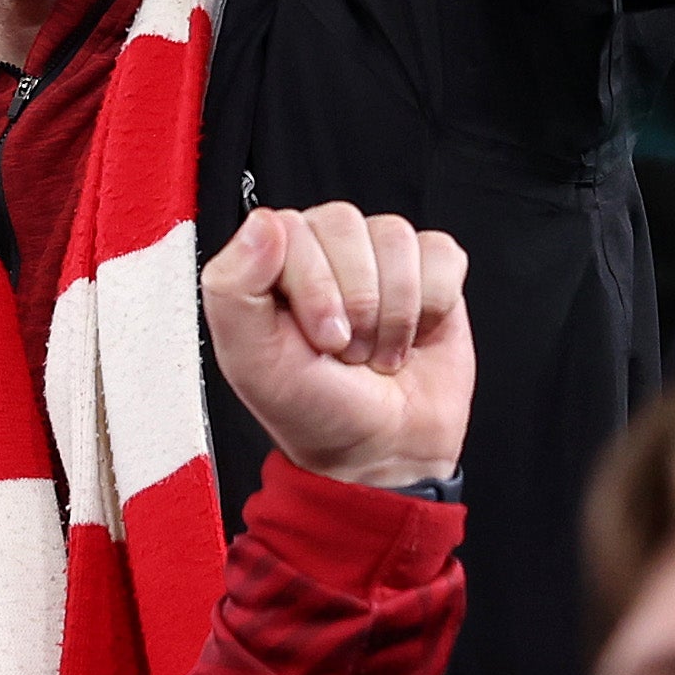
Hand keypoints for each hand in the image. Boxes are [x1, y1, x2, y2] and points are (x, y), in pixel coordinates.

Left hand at [201, 202, 472, 493]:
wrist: (380, 451)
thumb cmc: (312, 410)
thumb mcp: (251, 361)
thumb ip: (233, 288)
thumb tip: (262, 223)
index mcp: (273, 261)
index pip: (292, 227)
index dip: (315, 286)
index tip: (320, 340)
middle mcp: (325, 248)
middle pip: (346, 224)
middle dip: (356, 302)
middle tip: (346, 350)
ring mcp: (380, 257)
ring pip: (396, 238)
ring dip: (393, 312)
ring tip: (375, 349)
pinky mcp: (432, 271)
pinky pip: (441, 254)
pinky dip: (432, 305)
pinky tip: (412, 336)